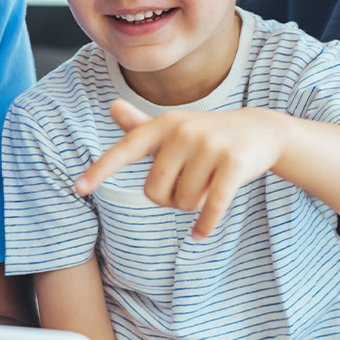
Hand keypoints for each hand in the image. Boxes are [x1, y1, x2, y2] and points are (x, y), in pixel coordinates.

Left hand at [75, 100, 289, 237]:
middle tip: (187, 187)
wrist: (261, 131)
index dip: (101, 170)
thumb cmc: (208, 134)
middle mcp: (182, 131)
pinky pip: (210, 208)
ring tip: (206, 187)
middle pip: (155, 192)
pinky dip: (204, 225)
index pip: (125, 150)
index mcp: (163, 125)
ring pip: (182, 202)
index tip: (78, 188)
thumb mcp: (174, 129)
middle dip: (169, 200)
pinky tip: (200, 233)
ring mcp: (209, 146)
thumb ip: (141, 127)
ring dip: (192, 206)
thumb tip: (112, 106)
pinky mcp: (233, 164)